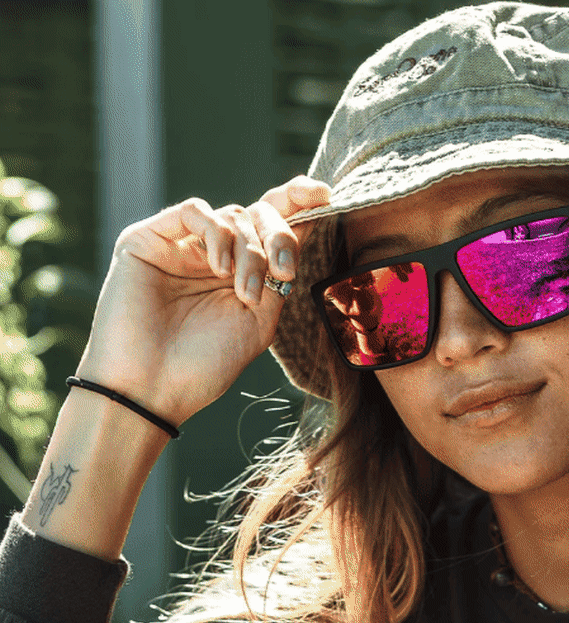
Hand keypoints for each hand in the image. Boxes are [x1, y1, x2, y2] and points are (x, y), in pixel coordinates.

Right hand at [74, 176, 330, 425]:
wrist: (153, 388)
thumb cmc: (204, 363)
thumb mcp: (259, 321)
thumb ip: (277, 277)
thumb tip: (297, 232)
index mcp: (242, 275)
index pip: (273, 228)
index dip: (299, 202)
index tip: (325, 194)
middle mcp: (214, 256)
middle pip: (258, 215)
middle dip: (280, 236)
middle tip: (282, 271)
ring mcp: (182, 246)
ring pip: (233, 215)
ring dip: (250, 251)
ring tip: (245, 292)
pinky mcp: (149, 239)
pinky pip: (194, 211)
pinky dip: (217, 233)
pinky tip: (219, 269)